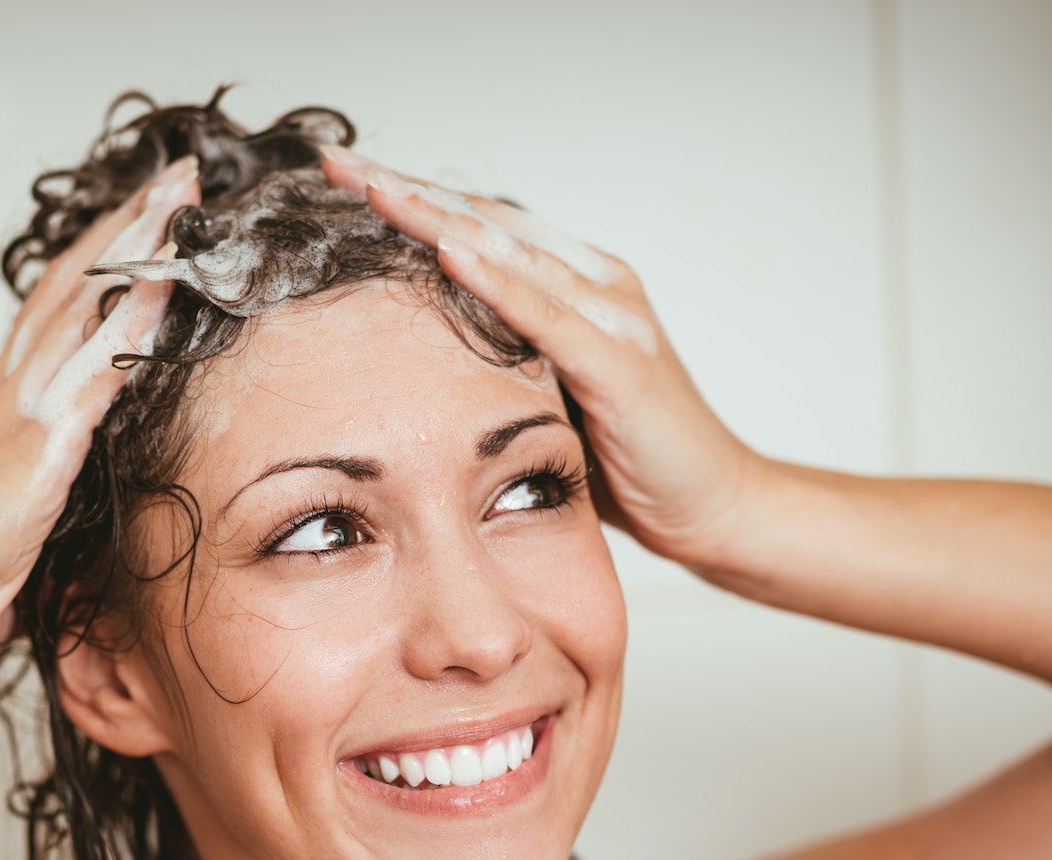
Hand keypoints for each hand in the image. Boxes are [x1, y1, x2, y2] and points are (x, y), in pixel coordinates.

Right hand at [0, 156, 201, 680]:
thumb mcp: (2, 531)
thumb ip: (31, 511)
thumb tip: (48, 531)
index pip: (53, 318)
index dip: (94, 268)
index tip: (133, 227)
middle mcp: (8, 395)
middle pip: (72, 288)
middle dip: (124, 229)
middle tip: (171, 180)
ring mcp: (23, 410)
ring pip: (86, 304)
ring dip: (138, 247)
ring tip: (180, 197)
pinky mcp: (41, 441)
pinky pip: (99, 366)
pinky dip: (135, 320)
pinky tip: (169, 281)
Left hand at [320, 147, 756, 567]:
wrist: (714, 507)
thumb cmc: (630, 461)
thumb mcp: (547, 399)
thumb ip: (501, 362)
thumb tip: (417, 358)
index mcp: (577, 284)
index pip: (482, 224)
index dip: (414, 199)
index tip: (343, 178)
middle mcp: (598, 282)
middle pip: (486, 221)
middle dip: (407, 191)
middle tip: (336, 161)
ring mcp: (614, 316)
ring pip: (510, 253)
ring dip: (436, 219)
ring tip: (372, 188)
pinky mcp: (621, 362)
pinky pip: (547, 315)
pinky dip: (496, 281)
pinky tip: (448, 253)